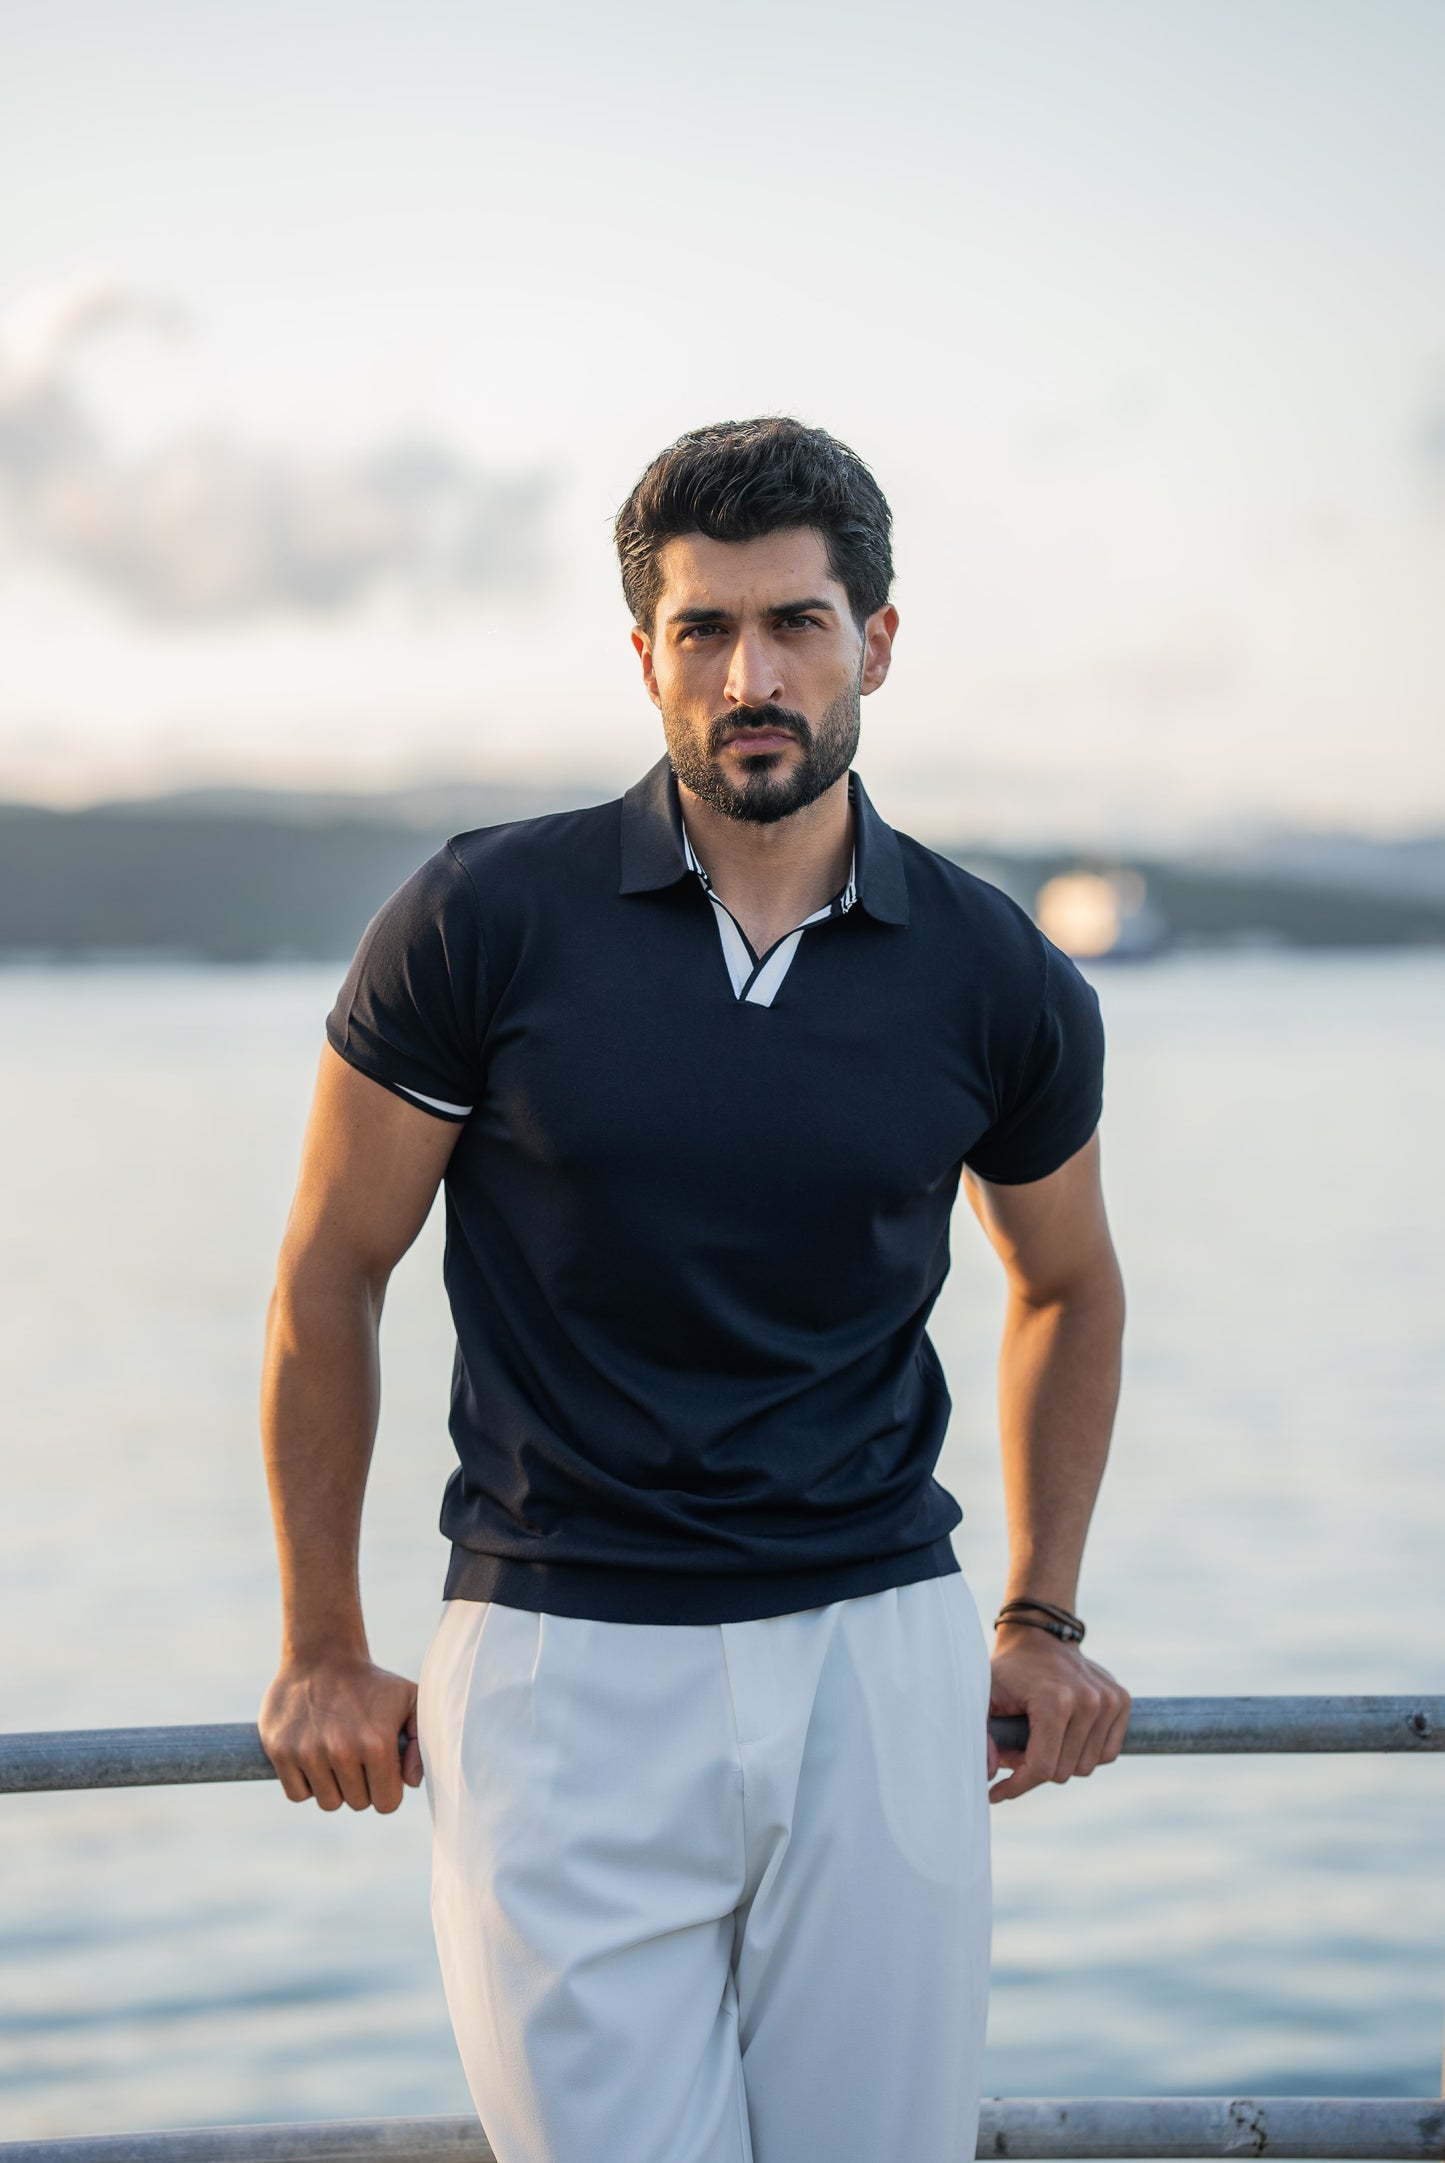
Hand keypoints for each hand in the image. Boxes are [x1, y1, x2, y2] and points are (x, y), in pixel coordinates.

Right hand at [260, 1652, 422, 1812]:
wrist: (323, 1655)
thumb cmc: (371, 1683)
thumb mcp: (410, 1699)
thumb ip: (421, 1741)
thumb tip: (410, 1783)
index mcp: (376, 1742)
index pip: (387, 1803)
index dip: (387, 1789)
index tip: (382, 1769)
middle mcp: (341, 1750)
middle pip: (357, 1803)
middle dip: (362, 1785)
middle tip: (358, 1755)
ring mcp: (307, 1751)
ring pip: (328, 1802)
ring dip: (334, 1786)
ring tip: (336, 1755)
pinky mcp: (280, 1750)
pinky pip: (297, 1794)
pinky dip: (306, 1784)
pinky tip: (314, 1758)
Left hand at [986, 1624, 1129, 1803]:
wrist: (1038, 1635)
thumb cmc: (1007, 1670)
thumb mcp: (981, 1696)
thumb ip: (980, 1734)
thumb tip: (989, 1774)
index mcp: (1055, 1700)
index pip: (1042, 1767)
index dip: (1016, 1786)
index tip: (994, 1793)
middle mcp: (1089, 1700)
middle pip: (1064, 1771)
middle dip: (1034, 1769)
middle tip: (1013, 1750)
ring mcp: (1109, 1700)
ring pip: (1086, 1766)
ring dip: (1059, 1762)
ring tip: (1035, 1741)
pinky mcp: (1121, 1699)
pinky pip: (1107, 1753)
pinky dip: (1083, 1754)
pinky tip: (1062, 1737)